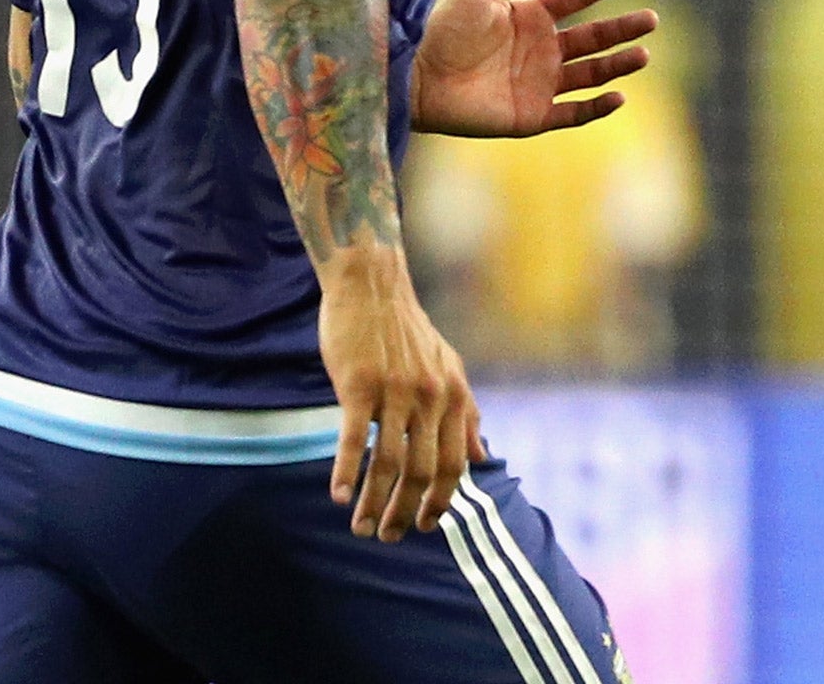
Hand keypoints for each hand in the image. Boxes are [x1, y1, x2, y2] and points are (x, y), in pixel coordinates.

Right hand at [318, 247, 481, 540]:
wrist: (371, 286)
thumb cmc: (405, 332)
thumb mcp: (448, 368)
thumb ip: (465, 413)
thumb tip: (484, 458)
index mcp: (453, 395)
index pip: (455, 464)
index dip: (441, 501)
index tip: (423, 526)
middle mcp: (430, 396)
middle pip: (423, 472)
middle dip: (405, 511)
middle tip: (388, 536)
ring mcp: (395, 391)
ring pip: (389, 463)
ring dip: (375, 503)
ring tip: (362, 529)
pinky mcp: (359, 385)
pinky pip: (355, 439)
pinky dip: (347, 473)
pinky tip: (339, 498)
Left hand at [411, 0, 656, 136]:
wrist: (418, 79)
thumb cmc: (443, 32)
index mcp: (531, 17)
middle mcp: (542, 50)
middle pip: (593, 36)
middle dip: (623, 28)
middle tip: (651, 19)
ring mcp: (540, 83)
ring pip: (591, 73)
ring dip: (618, 64)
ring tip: (643, 54)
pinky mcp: (533, 116)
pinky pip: (574, 112)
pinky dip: (598, 107)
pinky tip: (619, 96)